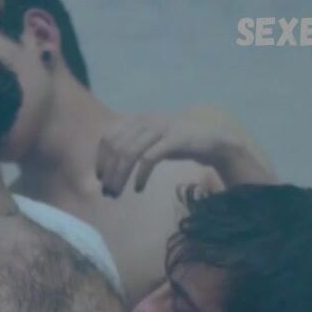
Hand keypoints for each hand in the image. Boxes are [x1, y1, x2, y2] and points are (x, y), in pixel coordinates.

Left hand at [96, 105, 251, 196]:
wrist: (212, 139)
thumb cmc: (176, 142)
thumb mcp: (150, 141)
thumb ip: (130, 147)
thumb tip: (106, 169)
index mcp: (137, 119)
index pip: (108, 136)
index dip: (101, 157)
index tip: (99, 176)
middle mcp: (147, 120)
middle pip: (116, 147)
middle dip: (109, 171)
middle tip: (107, 191)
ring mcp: (161, 128)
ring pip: (129, 153)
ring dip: (120, 176)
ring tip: (117, 193)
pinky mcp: (175, 139)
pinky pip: (149, 159)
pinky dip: (140, 176)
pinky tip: (138, 189)